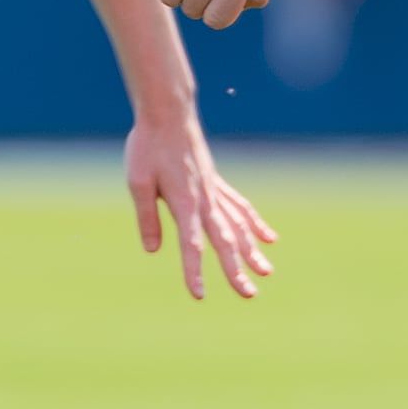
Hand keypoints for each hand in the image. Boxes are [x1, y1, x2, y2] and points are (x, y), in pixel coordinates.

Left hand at [127, 113, 275, 299]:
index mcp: (184, 202)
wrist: (168, 113)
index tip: (199, 295)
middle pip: (225, 241)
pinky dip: (255, 224)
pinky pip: (241, 207)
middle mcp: (205, 200)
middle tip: (249, 295)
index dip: (194, 271)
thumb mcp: (138, 181)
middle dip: (237, 270)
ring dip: (253, 252)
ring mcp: (215, 192)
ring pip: (239, 226)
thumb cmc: (148, 146)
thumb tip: (153, 250)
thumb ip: (147, 217)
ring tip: (267, 273)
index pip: (191, 244)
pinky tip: (269, 239)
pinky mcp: (217, 184)